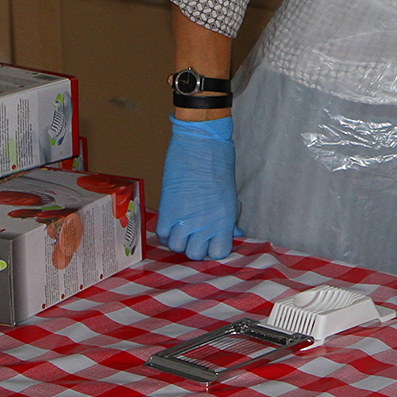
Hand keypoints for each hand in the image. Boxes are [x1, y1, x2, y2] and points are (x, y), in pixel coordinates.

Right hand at [156, 115, 240, 260]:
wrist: (201, 142)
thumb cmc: (219, 162)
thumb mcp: (229, 195)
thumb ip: (228, 218)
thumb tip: (233, 231)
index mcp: (225, 220)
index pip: (219, 252)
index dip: (214, 248)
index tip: (212, 241)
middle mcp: (206, 224)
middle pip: (197, 254)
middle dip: (196, 246)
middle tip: (196, 234)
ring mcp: (185, 220)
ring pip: (178, 248)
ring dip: (180, 241)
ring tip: (183, 228)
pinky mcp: (168, 211)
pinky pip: (163, 235)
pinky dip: (167, 233)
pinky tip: (172, 223)